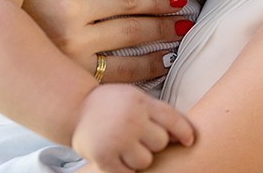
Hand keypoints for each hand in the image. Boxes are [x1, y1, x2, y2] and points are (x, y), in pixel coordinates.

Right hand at [28, 0, 190, 83]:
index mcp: (66, 8)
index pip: (125, 2)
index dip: (156, 0)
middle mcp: (71, 41)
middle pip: (131, 32)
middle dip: (165, 26)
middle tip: (188, 22)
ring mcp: (71, 68)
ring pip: (127, 64)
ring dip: (158, 55)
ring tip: (178, 45)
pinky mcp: (69, 87)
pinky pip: (111, 85)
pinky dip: (137, 79)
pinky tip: (155, 71)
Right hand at [72, 84, 194, 172]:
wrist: (74, 108)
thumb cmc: (109, 104)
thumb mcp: (134, 97)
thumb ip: (156, 112)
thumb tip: (182, 135)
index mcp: (140, 102)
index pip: (172, 119)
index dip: (184, 132)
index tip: (188, 141)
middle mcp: (130, 119)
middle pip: (160, 142)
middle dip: (153, 143)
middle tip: (138, 137)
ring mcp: (117, 139)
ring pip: (146, 160)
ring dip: (139, 158)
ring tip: (126, 146)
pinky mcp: (104, 158)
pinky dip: (125, 168)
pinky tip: (117, 156)